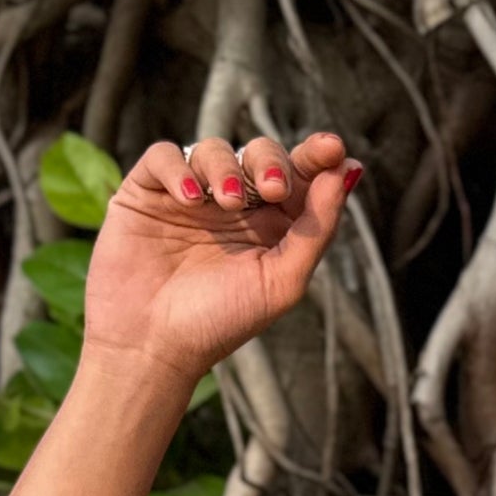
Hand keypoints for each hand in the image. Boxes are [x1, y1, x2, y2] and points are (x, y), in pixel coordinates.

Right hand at [80, 130, 359, 394]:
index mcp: (269, 228)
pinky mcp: (147, 192)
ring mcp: (190, 196)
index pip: (297, 178)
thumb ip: (316, 229)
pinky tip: (190, 200)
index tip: (333, 149)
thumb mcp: (281, 282)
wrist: (152, 346)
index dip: (316, 157)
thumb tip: (348, 171)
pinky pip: (165, 156)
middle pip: (260, 154)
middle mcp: (231, 207)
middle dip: (272, 162)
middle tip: (275, 189)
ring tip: (228, 202)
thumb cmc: (219, 323)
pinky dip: (179, 170)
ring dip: (226, 168)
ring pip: (214, 149)